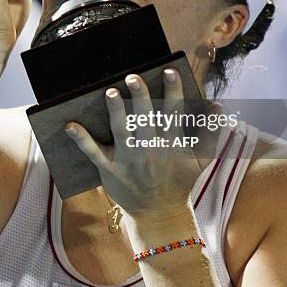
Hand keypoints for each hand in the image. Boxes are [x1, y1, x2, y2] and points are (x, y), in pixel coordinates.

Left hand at [65, 69, 215, 219]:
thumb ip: (210, 132)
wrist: (160, 214)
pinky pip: (93, 153)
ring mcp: (129, 159)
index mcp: (172, 143)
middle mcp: (150, 149)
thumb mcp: (201, 160)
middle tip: (133, 77)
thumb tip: (217, 105)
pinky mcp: (110, 170)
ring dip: (115, 111)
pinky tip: (69, 125)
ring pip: (121, 131)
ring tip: (110, 92)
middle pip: (145, 118)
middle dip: (140, 97)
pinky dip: (81, 140)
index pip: (174, 112)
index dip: (173, 91)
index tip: (169, 71)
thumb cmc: (180, 182)